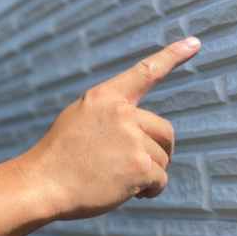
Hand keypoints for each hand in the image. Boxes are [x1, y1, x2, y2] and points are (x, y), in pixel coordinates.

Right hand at [23, 37, 200, 220]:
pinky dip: (149, 191)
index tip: (195, 42)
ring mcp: (132, 139)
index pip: (145, 73)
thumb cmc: (59, 157)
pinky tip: (126, 192)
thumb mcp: (78, 119)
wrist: (42, 185)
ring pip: (162, 159)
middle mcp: (121, 113)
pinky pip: (160, 180)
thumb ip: (110, 115)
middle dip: (157, 151)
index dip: (172, 56)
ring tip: (115, 179)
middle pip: (165, 131)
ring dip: (147, 174)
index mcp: (104, 97)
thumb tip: (144, 130)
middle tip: (134, 165)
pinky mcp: (140, 167)